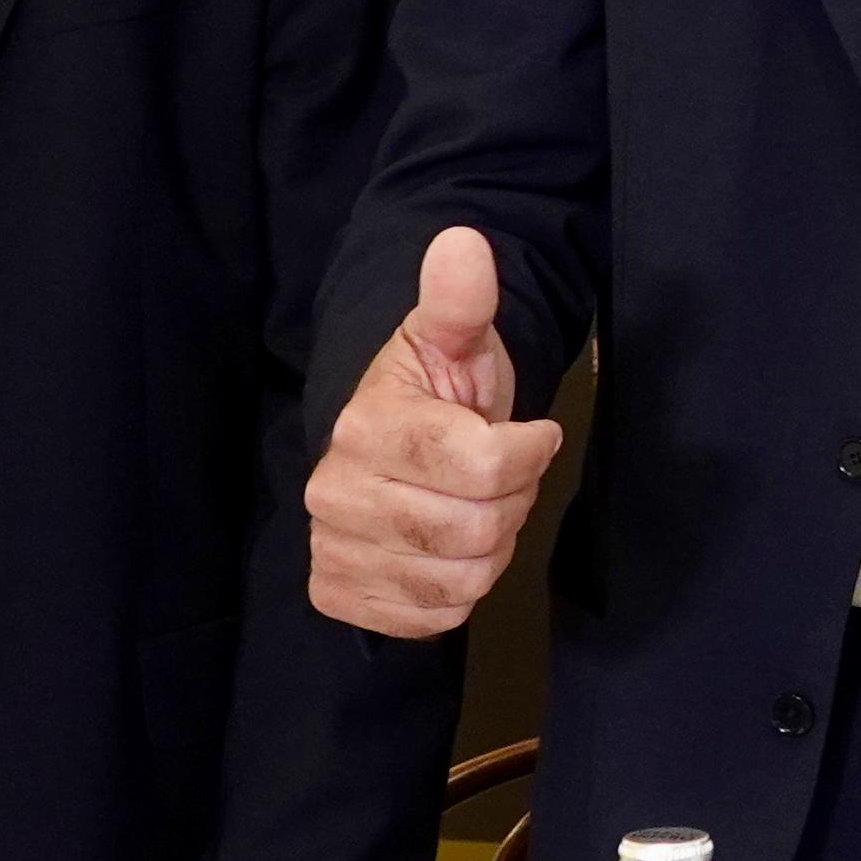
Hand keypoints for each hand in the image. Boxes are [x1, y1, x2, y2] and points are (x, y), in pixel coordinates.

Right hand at [307, 227, 561, 637]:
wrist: (388, 446)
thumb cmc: (436, 394)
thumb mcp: (456, 342)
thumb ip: (461, 301)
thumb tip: (463, 241)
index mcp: (366, 425)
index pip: (482, 464)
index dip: (528, 451)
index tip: (529, 434)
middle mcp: (334, 492)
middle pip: (474, 528)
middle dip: (511, 503)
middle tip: (501, 478)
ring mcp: (331, 548)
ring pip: (460, 581)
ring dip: (490, 550)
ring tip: (476, 512)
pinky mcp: (339, 595)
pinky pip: (431, 620)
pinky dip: (457, 594)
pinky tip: (447, 551)